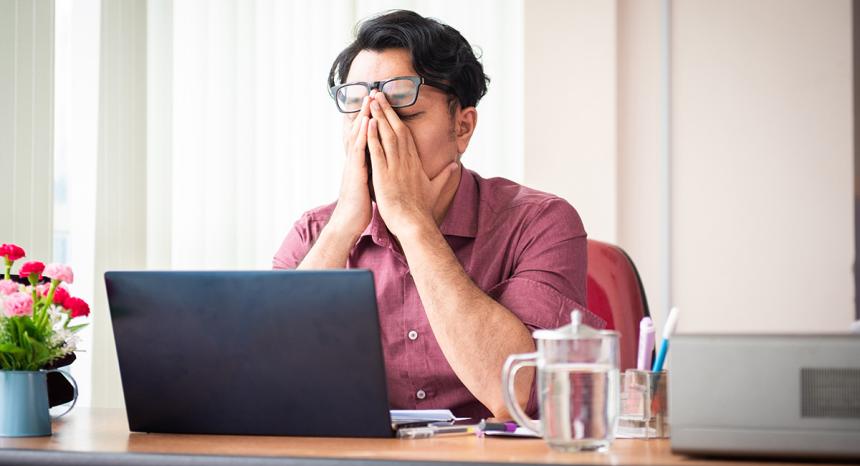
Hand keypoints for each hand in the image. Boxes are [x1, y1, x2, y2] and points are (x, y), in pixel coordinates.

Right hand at [328, 96, 372, 239]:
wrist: (349, 222)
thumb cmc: (360, 206)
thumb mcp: (368, 185)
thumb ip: (371, 172)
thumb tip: (379, 166)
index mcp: (360, 162)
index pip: (364, 136)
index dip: (370, 120)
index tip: (376, 104)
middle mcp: (355, 160)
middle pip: (359, 131)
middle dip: (365, 112)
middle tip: (371, 93)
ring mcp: (353, 165)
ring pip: (358, 136)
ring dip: (363, 117)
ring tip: (369, 100)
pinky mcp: (355, 172)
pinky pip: (359, 150)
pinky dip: (362, 135)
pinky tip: (367, 122)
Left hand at [366, 91, 458, 237]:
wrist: (415, 224)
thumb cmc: (423, 210)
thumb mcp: (436, 190)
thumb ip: (445, 176)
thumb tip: (455, 166)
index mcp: (415, 163)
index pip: (406, 135)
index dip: (398, 118)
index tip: (391, 105)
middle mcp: (406, 161)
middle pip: (396, 129)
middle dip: (387, 110)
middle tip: (378, 93)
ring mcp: (395, 167)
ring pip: (386, 136)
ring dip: (379, 117)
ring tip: (372, 100)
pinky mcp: (384, 175)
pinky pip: (377, 151)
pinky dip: (372, 136)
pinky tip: (367, 123)